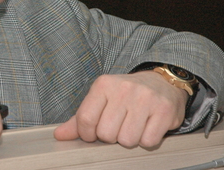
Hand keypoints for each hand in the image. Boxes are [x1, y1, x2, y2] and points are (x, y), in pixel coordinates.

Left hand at [53, 71, 187, 147]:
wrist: (163, 82)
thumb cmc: (127, 95)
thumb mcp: (102, 99)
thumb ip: (80, 118)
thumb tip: (59, 135)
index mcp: (103, 85)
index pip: (85, 119)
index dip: (88, 134)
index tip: (94, 133)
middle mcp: (124, 89)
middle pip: (106, 134)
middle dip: (111, 137)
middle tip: (119, 126)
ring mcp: (145, 99)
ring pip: (127, 140)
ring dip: (130, 139)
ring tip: (134, 125)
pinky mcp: (164, 110)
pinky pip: (148, 141)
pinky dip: (147, 140)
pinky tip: (148, 126)